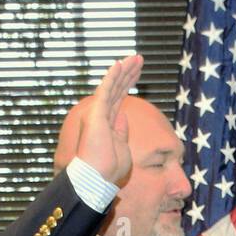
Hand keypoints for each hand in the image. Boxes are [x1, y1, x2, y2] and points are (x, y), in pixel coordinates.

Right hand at [77, 55, 143, 182]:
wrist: (97, 177)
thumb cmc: (109, 169)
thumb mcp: (123, 148)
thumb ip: (122, 131)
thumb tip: (123, 116)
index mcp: (108, 123)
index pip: (120, 98)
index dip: (128, 84)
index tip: (137, 73)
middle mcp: (101, 115)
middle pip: (118, 89)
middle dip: (129, 73)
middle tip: (139, 59)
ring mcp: (98, 112)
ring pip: (113, 86)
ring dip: (124, 70)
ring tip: (136, 58)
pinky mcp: (97, 113)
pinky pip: (106, 90)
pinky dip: (112, 77)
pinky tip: (119, 64)